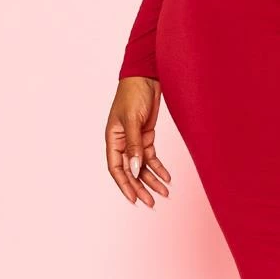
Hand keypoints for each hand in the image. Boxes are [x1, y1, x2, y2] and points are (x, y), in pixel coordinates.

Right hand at [106, 77, 171, 207]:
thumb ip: (134, 146)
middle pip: (130, 171)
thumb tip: (135, 169)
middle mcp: (122, 142)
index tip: (134, 199)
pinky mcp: (146, 135)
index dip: (124, 185)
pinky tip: (166, 177)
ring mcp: (135, 140)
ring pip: (142, 166)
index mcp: (112, 139)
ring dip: (152, 179)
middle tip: (152, 202)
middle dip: (141, 186)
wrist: (146, 76)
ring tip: (164, 193)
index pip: (116, 168)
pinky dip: (159, 167)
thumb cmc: (133, 94)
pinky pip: (151, 157)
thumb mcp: (133, 120)